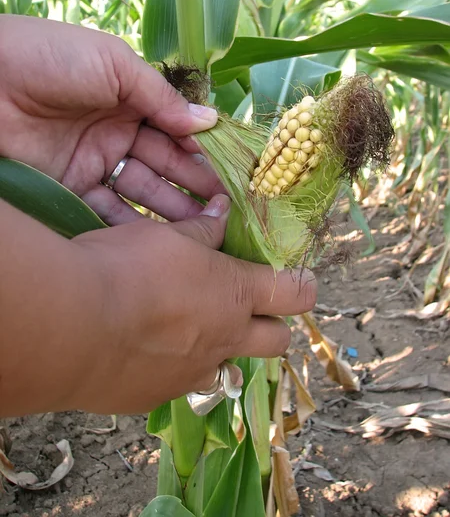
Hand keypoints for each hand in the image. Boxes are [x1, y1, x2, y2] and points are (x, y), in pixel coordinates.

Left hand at [0, 15, 222, 222]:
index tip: (229, 172)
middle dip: (194, 185)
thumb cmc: (52, 59)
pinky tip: (161, 236)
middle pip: (163, 164)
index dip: (200, 151)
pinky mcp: (70, 187)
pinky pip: (107, 210)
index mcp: (129, 100)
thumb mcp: (115, 65)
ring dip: (172, 209)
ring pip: (141, 191)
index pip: (173, 130)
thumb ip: (161, 97)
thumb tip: (210, 121)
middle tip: (224, 208)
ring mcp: (93, 162)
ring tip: (204, 227)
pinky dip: (133, 224)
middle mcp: (115, 133)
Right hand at [71, 195, 316, 413]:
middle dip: (272, 325)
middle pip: (278, 341)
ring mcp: (193, 374)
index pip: (296, 293)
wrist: (69, 326)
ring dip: (222, 349)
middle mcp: (224, 339)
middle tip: (245, 307)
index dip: (303, 285)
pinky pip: (181, 385)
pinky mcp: (157, 397)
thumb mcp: (166, 237)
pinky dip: (175, 367)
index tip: (297, 280)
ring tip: (187, 328)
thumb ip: (201, 228)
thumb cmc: (125, 268)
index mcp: (234, 294)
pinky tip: (144, 349)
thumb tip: (223, 211)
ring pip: (230, 368)